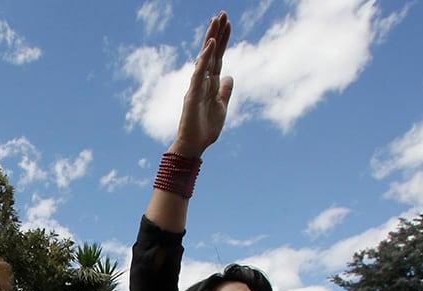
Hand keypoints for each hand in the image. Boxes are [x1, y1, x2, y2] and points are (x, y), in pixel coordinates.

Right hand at [169, 12, 232, 158]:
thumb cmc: (205, 129)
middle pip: (212, 52)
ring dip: (211, 38)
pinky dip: (205, 57)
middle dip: (218, 32)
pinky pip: (200, 71)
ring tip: (217, 20)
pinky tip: (212, 43)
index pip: (218, 57)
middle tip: (223, 13)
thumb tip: (230, 76)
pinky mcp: (193, 93)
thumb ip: (225, 91)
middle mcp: (202, 81)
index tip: (228, 24)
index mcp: (210, 83)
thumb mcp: (222, 107)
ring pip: (205, 57)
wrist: (194, 145)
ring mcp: (197, 85)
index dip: (224, 41)